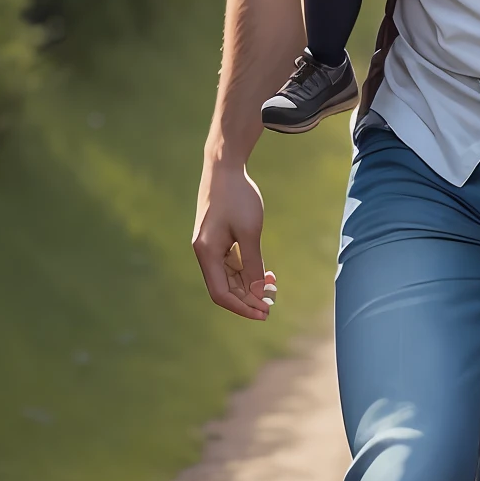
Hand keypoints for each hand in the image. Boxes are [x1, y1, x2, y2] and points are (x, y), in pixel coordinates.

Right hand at [192, 157, 276, 321]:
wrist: (225, 167)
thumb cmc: (237, 197)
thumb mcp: (249, 232)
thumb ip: (253, 264)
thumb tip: (258, 293)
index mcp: (206, 253)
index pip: (221, 293)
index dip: (242, 307)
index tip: (263, 313)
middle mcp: (205, 253)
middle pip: (225, 287)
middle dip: (248, 298)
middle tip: (272, 304)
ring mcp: (210, 246)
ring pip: (229, 276)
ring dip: (250, 284)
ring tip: (273, 286)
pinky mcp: (218, 238)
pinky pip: (232, 263)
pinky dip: (247, 270)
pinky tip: (266, 272)